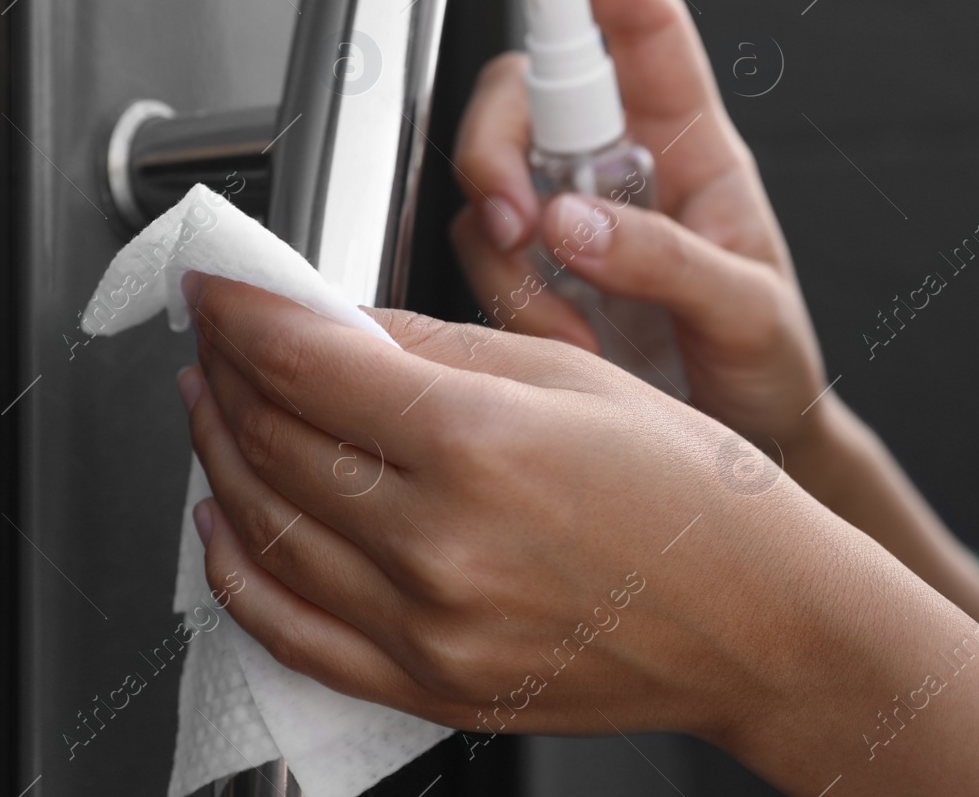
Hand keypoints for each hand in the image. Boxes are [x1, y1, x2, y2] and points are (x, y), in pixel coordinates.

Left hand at [180, 273, 832, 748]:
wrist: (763, 624)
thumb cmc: (699, 497)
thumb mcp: (578, 377)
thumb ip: (440, 347)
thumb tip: (342, 325)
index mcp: (482, 443)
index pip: (305, 364)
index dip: (241, 314)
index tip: (219, 289)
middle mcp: (441, 544)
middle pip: (273, 441)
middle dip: (226, 372)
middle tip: (218, 338)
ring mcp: (430, 629)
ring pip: (266, 532)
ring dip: (220, 457)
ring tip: (215, 407)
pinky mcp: (432, 688)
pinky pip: (294, 635)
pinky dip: (238, 576)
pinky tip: (225, 526)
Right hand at [452, 0, 828, 459]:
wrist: (747, 443)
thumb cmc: (768, 364)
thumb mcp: (747, 311)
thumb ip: (668, 261)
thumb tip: (573, 222)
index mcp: (690, 145)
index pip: (642, 29)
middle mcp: (619, 169)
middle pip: (525, 98)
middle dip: (497, 148)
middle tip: (519, 223)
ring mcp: (572, 223)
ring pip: (490, 186)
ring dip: (505, 251)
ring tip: (568, 324)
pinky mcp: (539, 279)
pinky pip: (486, 262)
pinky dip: (505, 305)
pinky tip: (562, 344)